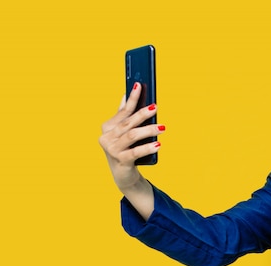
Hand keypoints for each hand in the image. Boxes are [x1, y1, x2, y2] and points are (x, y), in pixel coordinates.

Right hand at [98, 82, 164, 219]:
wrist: (123, 175)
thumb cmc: (125, 149)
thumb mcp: (124, 132)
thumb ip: (124, 115)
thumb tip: (127, 94)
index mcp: (108, 127)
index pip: (123, 111)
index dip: (132, 98)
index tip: (139, 85)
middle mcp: (107, 137)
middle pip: (128, 123)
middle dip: (142, 114)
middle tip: (155, 107)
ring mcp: (112, 150)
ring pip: (132, 136)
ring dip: (148, 130)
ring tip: (163, 127)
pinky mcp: (120, 161)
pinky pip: (135, 152)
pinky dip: (147, 148)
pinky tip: (158, 144)